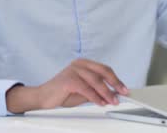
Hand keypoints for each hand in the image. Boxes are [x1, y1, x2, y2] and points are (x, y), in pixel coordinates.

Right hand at [6, 59, 128, 113]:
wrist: (42, 97)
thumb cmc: (62, 93)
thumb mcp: (83, 91)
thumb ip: (96, 90)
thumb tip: (113, 94)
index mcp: (84, 64)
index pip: (104, 69)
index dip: (116, 79)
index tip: (124, 88)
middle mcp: (79, 64)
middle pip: (103, 72)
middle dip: (115, 83)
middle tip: (123, 93)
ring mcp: (74, 70)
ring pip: (96, 81)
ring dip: (107, 93)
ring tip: (113, 101)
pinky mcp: (69, 79)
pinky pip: (86, 89)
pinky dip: (95, 97)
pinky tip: (101, 102)